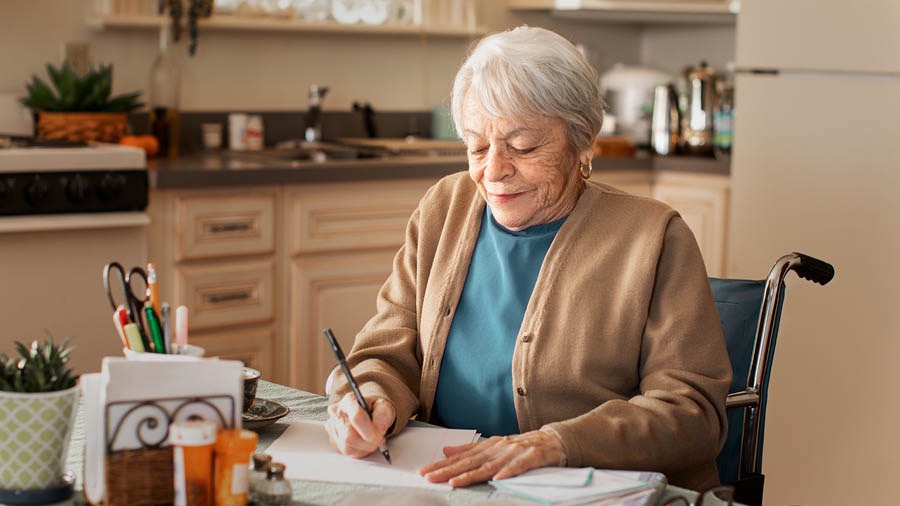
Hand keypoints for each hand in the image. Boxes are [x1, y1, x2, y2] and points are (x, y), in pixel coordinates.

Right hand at [325, 392, 395, 458]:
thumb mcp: (384, 407)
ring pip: (347, 446)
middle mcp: (337, 412)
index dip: (369, 432)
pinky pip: (346, 451)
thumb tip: (378, 431)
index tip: (380, 437)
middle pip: (349, 436)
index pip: (356, 417)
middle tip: (378, 440)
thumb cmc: (374, 408)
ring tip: (371, 440)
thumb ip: (383, 416)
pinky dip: (358, 450)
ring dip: (363, 447)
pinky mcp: (333, 438)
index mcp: (349, 400)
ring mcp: (333, 426)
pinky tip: (363, 442)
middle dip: (367, 443)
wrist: (368, 411)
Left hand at [419, 428, 566, 487]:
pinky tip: (498, 479)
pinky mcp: (533, 457)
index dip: (442, 465)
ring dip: (472, 474)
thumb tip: (446, 450)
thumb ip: (470, 449)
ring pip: (490, 465)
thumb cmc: (522, 446)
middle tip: (429, 478)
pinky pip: (520, 466)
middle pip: (470, 462)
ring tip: (454, 483)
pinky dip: (509, 472)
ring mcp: (515, 452)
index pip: (461, 457)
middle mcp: (499, 448)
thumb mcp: (494, 446)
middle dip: (448, 470)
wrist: (554, 441)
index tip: (424, 472)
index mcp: (489, 446)